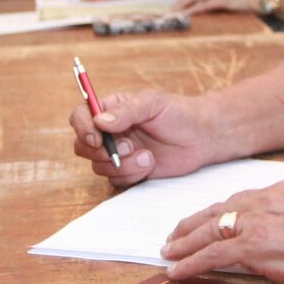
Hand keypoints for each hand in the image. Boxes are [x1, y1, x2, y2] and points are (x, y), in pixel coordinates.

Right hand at [69, 88, 214, 186]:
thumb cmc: (180, 114)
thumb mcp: (154, 104)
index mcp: (112, 109)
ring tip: (148, 155)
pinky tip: (151, 163)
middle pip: (83, 146)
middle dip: (103, 152)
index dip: (83, 128)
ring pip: (98, 166)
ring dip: (122, 165)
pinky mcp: (128, 170)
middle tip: (129, 147)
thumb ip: (127, 111)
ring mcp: (118, 152)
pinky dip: (132, 174)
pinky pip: (116, 179)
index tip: (96, 139)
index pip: (81, 116)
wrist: (201, 137)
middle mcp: (110, 131)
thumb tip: (100, 121)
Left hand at [161, 182, 283, 283]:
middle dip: (192, 224)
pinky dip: (191, 263)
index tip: (205, 220)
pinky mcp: (254, 246)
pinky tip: (177, 270)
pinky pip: (212, 254)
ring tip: (168, 252)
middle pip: (218, 211)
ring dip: (184, 243)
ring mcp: (258, 222)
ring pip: (209, 230)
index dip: (217, 212)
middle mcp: (266, 200)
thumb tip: (274, 235)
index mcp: (282, 191)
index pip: (239, 200)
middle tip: (174, 235)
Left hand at [177, 0, 260, 14]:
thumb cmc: (252, 1)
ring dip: (184, 4)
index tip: (182, 4)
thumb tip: (217, 11)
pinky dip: (192, 10)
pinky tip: (185, 14)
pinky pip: (203, 5)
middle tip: (172, 8)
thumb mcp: (236, 1)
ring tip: (175, 11)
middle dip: (183, 0)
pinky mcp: (221, 0)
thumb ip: (226, 4)